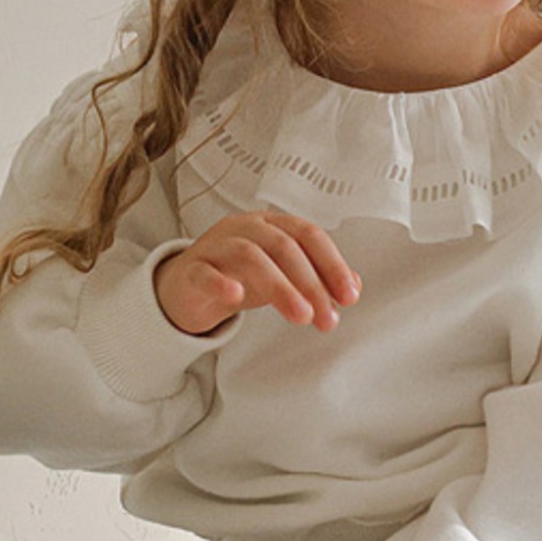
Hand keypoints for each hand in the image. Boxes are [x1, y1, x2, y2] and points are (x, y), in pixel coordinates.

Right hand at [154, 210, 360, 335]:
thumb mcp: (282, 275)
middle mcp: (245, 228)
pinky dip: (221, 282)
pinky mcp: (191, 268)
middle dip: (311, 283)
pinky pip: (205, 272)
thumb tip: (353, 285)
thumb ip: (317, 277)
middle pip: (283, 245)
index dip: (332, 264)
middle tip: (326, 317)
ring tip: (300, 316)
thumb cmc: (237, 275)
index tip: (349, 295)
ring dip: (281, 287)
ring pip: (249, 255)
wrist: (188, 287)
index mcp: (271, 224)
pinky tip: (236, 296)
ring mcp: (216, 245)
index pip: (308, 235)